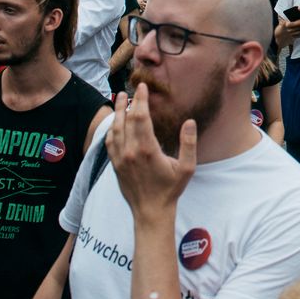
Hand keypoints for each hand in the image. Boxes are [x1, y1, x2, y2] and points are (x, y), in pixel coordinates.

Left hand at [106, 83, 195, 213]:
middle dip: (129, 102)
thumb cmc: (171, 189)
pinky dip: (111, 129)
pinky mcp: (115, 165)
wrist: (151, 211)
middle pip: (126, 120)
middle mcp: (130, 151)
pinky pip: (110, 142)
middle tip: (131, 89)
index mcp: (147, 149)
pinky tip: (115, 123)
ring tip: (120, 99)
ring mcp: (120, 159)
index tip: (142, 87)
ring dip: (118, 112)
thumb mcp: (187, 168)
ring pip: (115, 129)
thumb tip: (190, 122)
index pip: (141, 117)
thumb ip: (189, 144)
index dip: (141, 100)